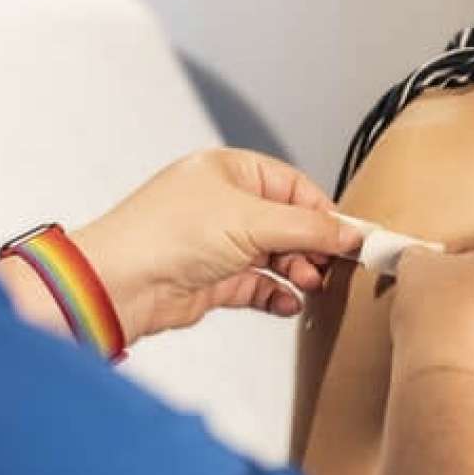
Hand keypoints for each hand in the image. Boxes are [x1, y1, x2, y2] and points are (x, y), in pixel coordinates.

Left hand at [73, 149, 363, 339]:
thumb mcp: (252, 221)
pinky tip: (290, 303)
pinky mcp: (212, 280)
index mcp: (229, 171)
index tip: (354, 238)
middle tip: (333, 266)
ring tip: (311, 285)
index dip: (325, 213)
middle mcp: (223, 204)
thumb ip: (309, 228)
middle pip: (288, 223)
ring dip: (297, 272)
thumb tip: (351, 233)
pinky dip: (276, 295)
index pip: (294, 187)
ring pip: (274, 256)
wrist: (119, 283)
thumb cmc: (166, 235)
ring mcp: (217, 243)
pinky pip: (257, 286)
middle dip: (312, 246)